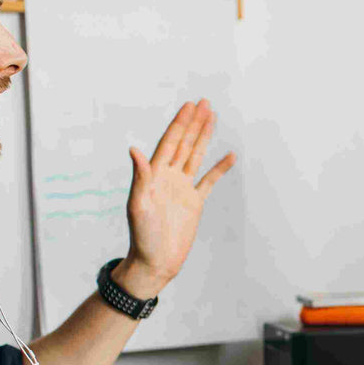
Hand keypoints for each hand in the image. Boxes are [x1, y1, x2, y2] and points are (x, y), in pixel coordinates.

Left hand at [117, 100, 236, 298]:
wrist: (156, 261)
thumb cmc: (142, 236)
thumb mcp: (138, 205)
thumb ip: (140, 176)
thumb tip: (134, 149)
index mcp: (155, 175)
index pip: (169, 142)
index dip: (179, 124)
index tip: (189, 106)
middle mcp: (169, 177)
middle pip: (184, 143)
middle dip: (194, 123)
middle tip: (204, 102)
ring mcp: (182, 188)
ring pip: (196, 156)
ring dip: (204, 137)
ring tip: (212, 117)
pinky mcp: (194, 202)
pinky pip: (209, 181)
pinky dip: (219, 168)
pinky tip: (229, 156)